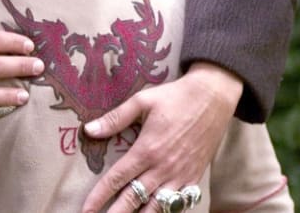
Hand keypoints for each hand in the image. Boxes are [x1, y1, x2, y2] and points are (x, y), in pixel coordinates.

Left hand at [79, 63, 241, 212]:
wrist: (213, 98)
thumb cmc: (175, 97)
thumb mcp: (142, 101)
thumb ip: (115, 118)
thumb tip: (89, 130)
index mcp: (147, 150)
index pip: (117, 179)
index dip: (99, 196)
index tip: (86, 209)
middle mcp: (163, 168)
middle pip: (134, 199)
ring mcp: (181, 176)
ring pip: (158, 207)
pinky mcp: (194, 178)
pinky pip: (179, 204)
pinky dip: (165, 211)